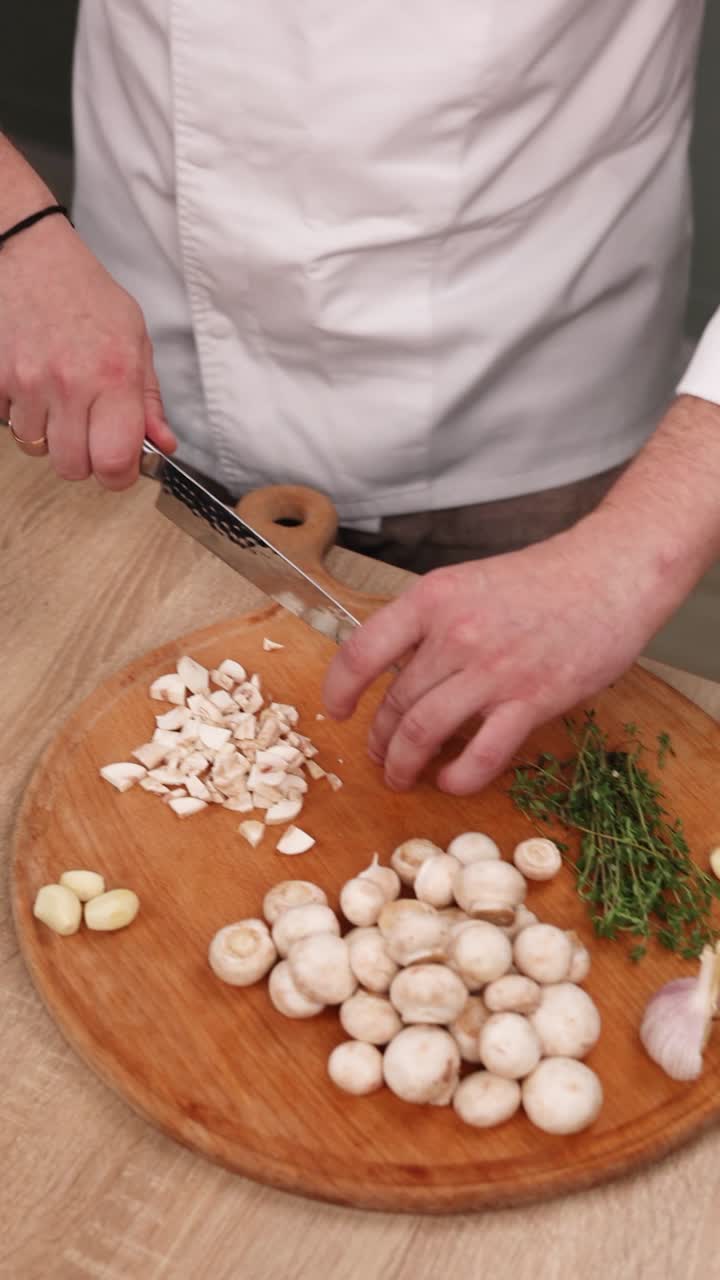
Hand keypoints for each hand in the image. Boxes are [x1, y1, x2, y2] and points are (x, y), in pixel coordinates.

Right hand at [0, 215, 175, 487]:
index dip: (119, 476)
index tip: (121, 465)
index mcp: (114, 378)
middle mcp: (70, 385)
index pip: (115, 464)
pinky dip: (21, 414)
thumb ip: (148, 400)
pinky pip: (7, 422)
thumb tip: (163, 444)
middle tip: (90, 432)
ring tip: (59, 400)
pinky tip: (33, 385)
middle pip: (72, 467)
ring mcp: (28, 383)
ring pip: (36, 448)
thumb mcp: (134, 340)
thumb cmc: (86, 295)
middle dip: (84, 459)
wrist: (28, 254)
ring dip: (49, 435)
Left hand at [323, 525, 660, 794]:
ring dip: (404, 763)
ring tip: (402, 776)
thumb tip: (395, 668)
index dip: (340, 689)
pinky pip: (481, 754)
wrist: (609, 574)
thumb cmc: (541, 580)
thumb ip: (431, 623)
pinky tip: (451, 782)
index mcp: (433, 599)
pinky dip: (459, 777)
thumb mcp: (468, 583)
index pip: (362, 651)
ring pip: (425, 732)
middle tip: (378, 755)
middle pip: (395, 701)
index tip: (337, 710)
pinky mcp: (531, 700)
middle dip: (378, 739)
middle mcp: (456, 635)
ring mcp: (493, 670)